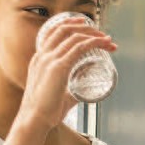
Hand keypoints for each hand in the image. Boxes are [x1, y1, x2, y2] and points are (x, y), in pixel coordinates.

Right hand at [19, 17, 116, 131]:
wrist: (35, 119)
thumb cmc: (46, 110)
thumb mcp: (60, 93)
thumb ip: (72, 89)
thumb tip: (86, 90)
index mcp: (39, 59)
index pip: (53, 32)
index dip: (71, 24)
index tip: (87, 26)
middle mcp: (42, 55)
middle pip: (65, 30)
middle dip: (87, 28)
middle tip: (104, 36)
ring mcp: (49, 60)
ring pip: (74, 37)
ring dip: (95, 36)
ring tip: (109, 41)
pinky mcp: (58, 68)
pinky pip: (78, 48)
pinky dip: (93, 42)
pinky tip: (103, 43)